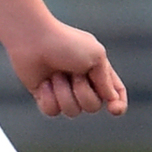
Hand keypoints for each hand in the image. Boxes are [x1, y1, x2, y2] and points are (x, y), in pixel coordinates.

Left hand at [8, 20, 127, 118]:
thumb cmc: (66, 43)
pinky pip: (53, 111)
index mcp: (99, 71)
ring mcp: (64, 91)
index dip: (118, 105)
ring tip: (55, 75)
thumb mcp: (96, 56)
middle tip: (73, 73)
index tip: (114, 110)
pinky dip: (48, 97)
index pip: (115, 94)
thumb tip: (110, 99)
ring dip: (63, 92)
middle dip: (83, 92)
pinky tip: (44, 82)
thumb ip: (106, 80)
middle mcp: (83, 83)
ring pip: (72, 112)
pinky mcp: (45, 97)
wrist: (33, 39)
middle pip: (93, 107)